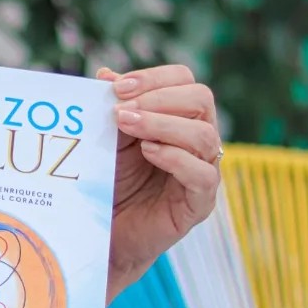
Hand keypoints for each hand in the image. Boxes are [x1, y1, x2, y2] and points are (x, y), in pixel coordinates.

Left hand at [96, 63, 221, 298]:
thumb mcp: (108, 137)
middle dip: (159, 98)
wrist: (103, 233)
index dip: (154, 78)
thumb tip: (105, 74)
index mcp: (179, 116)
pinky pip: (203, 175)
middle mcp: (197, 139)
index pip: (184, 80)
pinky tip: (148, 152)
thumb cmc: (108, 180)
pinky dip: (176, 158)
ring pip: (205, 135)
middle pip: (202, 99)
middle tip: (121, 109)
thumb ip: (112, 106)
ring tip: (127, 127)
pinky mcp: (199, 203)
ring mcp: (203, 170)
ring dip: (163, 124)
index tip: (117, 87)